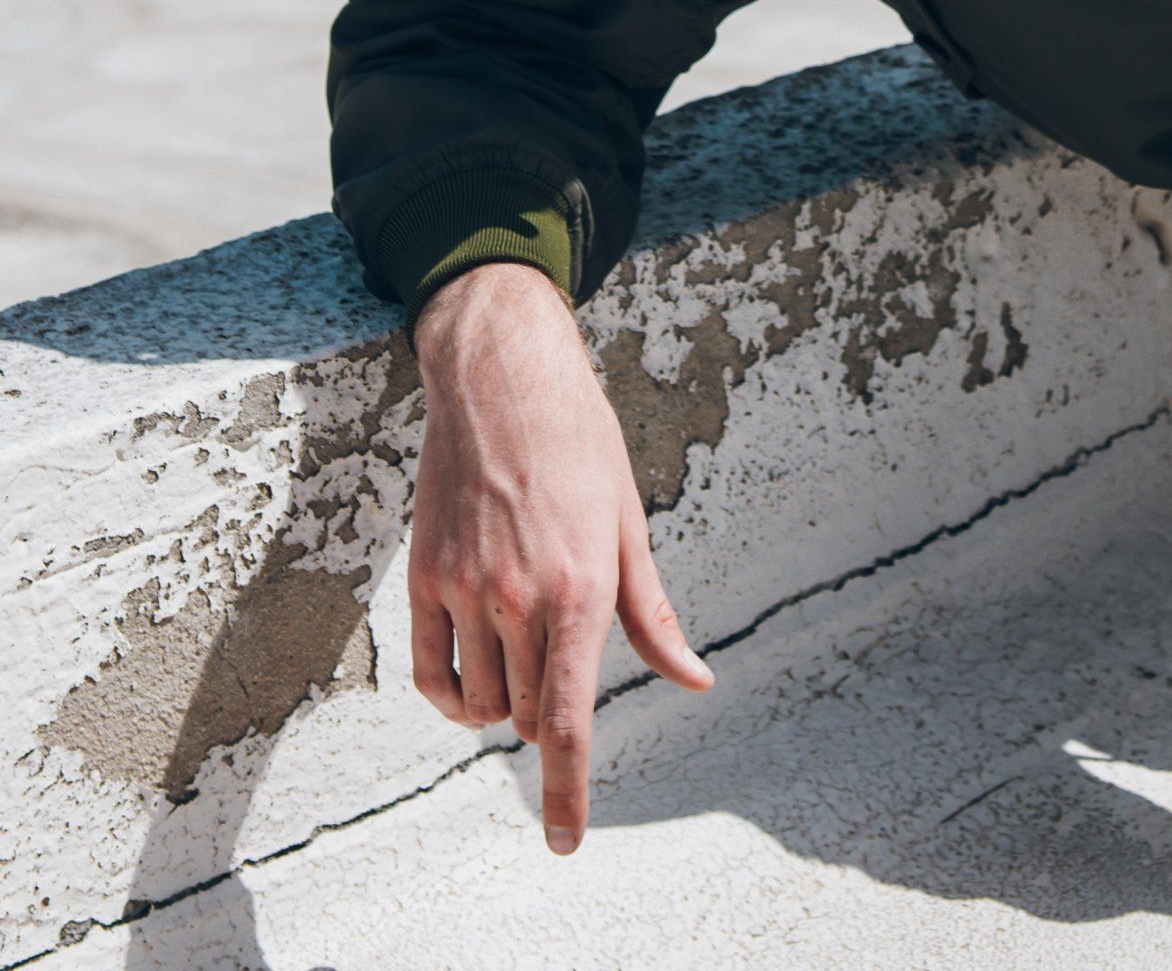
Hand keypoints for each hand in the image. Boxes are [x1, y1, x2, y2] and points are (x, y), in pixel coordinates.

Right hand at [409, 261, 712, 852]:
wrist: (504, 380)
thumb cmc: (581, 447)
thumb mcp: (629, 527)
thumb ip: (653, 617)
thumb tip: (695, 680)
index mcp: (580, 592)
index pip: (570, 724)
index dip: (569, 794)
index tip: (566, 844)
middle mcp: (518, 600)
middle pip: (531, 717)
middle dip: (553, 718)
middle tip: (565, 666)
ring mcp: (464, 591)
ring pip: (484, 702)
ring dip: (508, 702)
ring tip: (527, 651)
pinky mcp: (423, 577)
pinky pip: (429, 673)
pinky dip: (453, 695)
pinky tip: (472, 681)